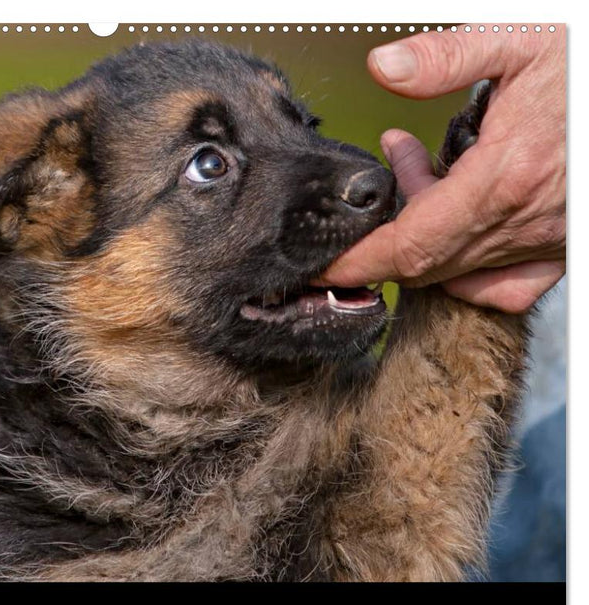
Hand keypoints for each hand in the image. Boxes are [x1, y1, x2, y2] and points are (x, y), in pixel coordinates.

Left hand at [321, 27, 565, 312]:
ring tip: (421, 171)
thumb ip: (448, 57)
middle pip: (426, 263)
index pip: (408, 246)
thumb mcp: (521, 39)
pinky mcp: (565, 249)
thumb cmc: (587, 63)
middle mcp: (526, 221)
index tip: (321, 270)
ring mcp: (549, 241)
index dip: (358, 263)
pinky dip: (467, 269)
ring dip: (423, 236)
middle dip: (383, 240)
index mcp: (504, 177)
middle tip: (382, 181)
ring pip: (459, 268)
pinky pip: (504, 286)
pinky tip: (459, 222)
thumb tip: (384, 66)